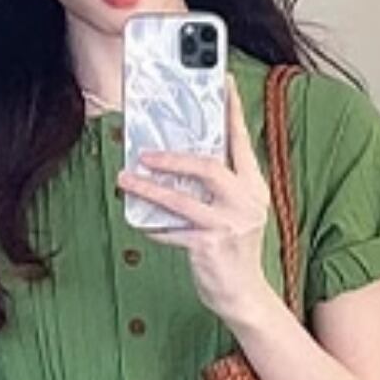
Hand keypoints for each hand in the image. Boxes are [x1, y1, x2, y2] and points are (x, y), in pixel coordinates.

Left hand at [115, 73, 272, 325]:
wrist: (245, 297)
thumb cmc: (234, 252)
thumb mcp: (236, 213)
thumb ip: (218, 188)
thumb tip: (179, 161)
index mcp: (254, 188)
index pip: (242, 142)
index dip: (232, 111)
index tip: (225, 82)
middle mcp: (247, 202)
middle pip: (209, 167)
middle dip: (173, 158)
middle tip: (145, 154)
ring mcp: (230, 225)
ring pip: (183, 200)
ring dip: (150, 189)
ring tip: (125, 180)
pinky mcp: (211, 247)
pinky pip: (173, 231)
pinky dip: (155, 226)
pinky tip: (141, 223)